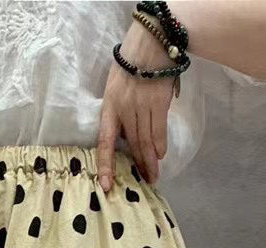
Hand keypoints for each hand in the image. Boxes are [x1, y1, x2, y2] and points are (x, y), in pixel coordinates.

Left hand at [97, 21, 176, 191]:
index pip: (104, 142)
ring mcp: (142, 106)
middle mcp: (124, 110)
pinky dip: (160, 145)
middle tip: (146, 182)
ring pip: (146, 141)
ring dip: (151, 161)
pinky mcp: (158, 103)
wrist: (149, 44)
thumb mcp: (115, 89)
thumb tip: (126, 138)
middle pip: (132, 145)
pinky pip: (159, 130)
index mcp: (109, 107)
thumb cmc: (130, 67)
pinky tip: (161, 155)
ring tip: (154, 175)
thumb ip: (118, 113)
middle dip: (139, 166)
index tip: (106, 185)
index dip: (105, 165)